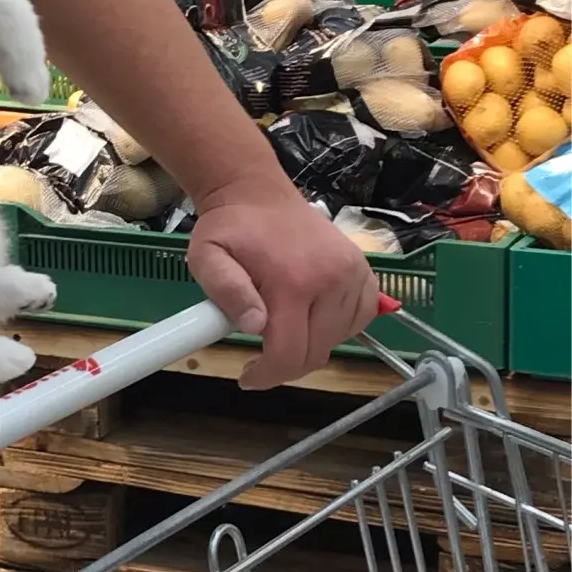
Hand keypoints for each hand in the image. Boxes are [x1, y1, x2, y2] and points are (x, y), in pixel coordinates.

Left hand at [187, 184, 377, 389]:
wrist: (257, 193)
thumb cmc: (228, 228)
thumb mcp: (208, 258)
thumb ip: (226, 292)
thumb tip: (255, 326)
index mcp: (292, 281)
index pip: (290, 353)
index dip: (268, 375)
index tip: (248, 378)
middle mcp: (332, 279)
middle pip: (317, 352)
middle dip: (286, 365)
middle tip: (261, 358)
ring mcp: (353, 273)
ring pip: (339, 339)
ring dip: (311, 346)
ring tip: (283, 331)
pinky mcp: (364, 270)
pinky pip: (361, 317)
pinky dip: (339, 329)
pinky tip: (312, 320)